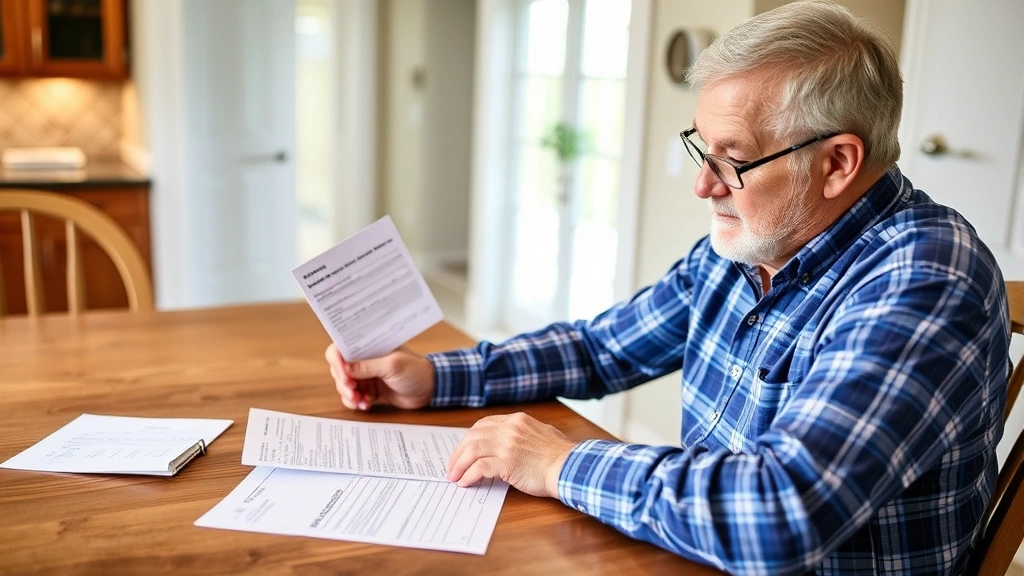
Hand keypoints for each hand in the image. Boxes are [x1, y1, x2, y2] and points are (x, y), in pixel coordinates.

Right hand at [324, 344, 434, 410]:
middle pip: (339, 369)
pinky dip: (355, 402)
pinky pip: (353, 397)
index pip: (341, 348)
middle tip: (353, 392)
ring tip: (360, 401)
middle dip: (343, 382)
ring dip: (348, 395)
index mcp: (368, 347)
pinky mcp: (369, 390)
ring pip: (344, 385)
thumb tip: (345, 368)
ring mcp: (366, 375)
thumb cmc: (415, 371)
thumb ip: (368, 366)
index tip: (345, 376)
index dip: (337, 361)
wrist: (429, 389)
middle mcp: (364, 359)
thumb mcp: (392, 366)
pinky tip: (365, 405)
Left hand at [446, 412, 577, 497]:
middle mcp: (510, 429)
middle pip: (472, 436)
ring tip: (454, 477)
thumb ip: (524, 434)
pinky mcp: (507, 463)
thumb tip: (510, 444)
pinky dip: (469, 475)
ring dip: (459, 464)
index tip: (462, 451)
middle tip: (452, 466)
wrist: (571, 467)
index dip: (469, 438)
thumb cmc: (561, 455)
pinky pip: (479, 467)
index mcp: (517, 420)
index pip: (483, 425)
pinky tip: (466, 482)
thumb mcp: (543, 433)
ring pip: (472, 450)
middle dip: (458, 452)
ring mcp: (508, 445)